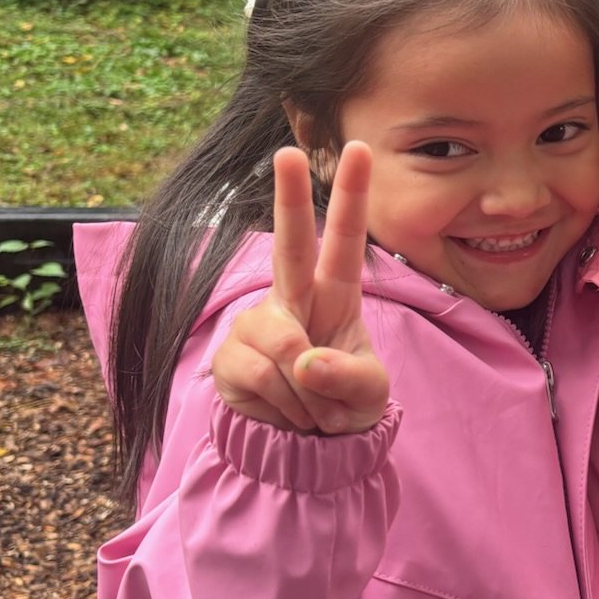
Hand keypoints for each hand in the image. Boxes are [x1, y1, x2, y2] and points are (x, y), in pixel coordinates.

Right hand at [212, 145, 390, 433]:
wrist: (301, 449)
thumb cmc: (342, 405)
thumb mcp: (369, 396)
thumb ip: (351, 378)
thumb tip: (306, 360)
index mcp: (335, 295)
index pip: (345, 240)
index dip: (351, 196)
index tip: (359, 149)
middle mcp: (292, 300)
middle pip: (290, 244)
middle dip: (290, 198)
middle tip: (289, 151)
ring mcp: (257, 325)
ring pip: (286, 344)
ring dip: (309, 391)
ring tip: (316, 410)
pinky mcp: (230, 358)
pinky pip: (262, 374)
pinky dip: (286, 405)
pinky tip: (288, 412)